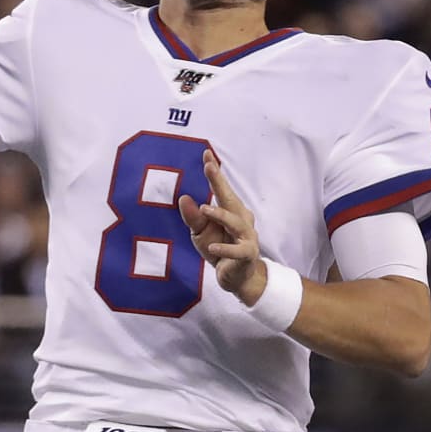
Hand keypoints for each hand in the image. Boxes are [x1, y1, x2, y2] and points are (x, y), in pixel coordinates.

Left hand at [179, 150, 267, 306]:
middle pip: (230, 198)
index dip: (214, 172)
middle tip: (209, 167)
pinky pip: (237, 251)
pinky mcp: (247, 254)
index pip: (221, 189)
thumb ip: (193, 217)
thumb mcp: (200, 234)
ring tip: (204, 209)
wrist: (236, 278)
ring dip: (221, 215)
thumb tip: (184, 197)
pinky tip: (212, 248)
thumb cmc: (218, 249)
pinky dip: (225, 249)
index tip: (206, 154)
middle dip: (220, 182)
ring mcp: (247, 236)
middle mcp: (241, 219)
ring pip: (235, 222)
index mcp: (230, 210)